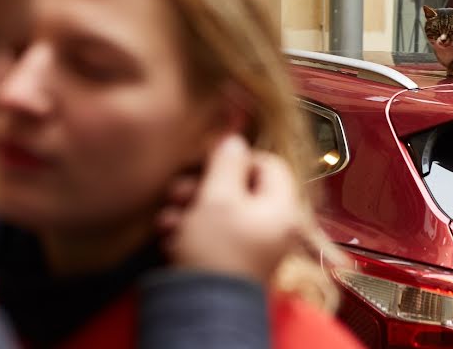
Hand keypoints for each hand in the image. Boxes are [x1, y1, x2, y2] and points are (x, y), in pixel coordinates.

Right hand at [158, 134, 302, 283]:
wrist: (205, 311)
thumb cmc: (216, 253)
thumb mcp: (218, 197)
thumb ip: (226, 163)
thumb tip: (234, 140)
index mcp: (282, 208)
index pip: (270, 164)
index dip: (237, 157)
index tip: (209, 159)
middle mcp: (274, 227)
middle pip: (242, 189)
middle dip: (205, 186)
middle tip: (180, 190)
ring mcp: (255, 247)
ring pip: (223, 213)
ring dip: (192, 209)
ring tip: (170, 218)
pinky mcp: (234, 264)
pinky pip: (216, 237)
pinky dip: (193, 233)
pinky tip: (172, 238)